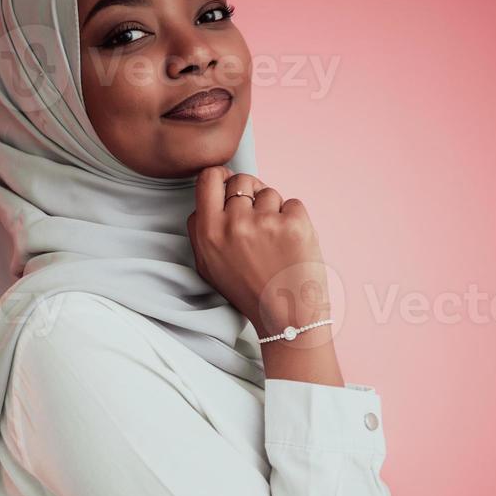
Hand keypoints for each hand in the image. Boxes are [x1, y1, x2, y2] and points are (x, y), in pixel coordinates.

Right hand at [186, 166, 327, 338]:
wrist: (287, 318)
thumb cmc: (248, 292)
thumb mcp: (208, 266)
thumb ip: (201, 230)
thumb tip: (208, 195)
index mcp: (208, 232)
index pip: (209, 177)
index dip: (222, 177)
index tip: (231, 187)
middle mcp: (234, 223)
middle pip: (242, 180)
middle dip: (251, 195)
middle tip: (258, 222)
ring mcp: (265, 222)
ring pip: (269, 192)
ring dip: (274, 210)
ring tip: (274, 242)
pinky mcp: (295, 224)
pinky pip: (293, 203)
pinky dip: (294, 219)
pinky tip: (290, 244)